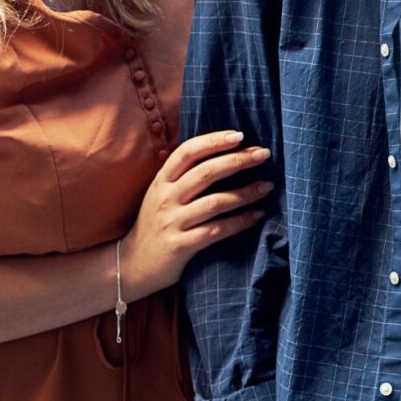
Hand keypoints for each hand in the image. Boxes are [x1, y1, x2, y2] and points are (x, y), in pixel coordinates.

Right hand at [118, 130, 270, 297]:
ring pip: (215, 202)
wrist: (133, 265)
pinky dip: (240, 222)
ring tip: (267, 186)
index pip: (187, 152)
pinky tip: (257, 215)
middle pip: (205, 173)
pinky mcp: (180, 246)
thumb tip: (225, 155)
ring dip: (245, 193)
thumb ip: (185, 177)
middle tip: (264, 154)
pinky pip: (216, 230)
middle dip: (237, 160)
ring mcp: (172, 222)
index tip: (240, 135)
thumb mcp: (162, 195)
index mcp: (161, 181)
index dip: (213, 141)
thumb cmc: (157, 225)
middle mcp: (165, 198)